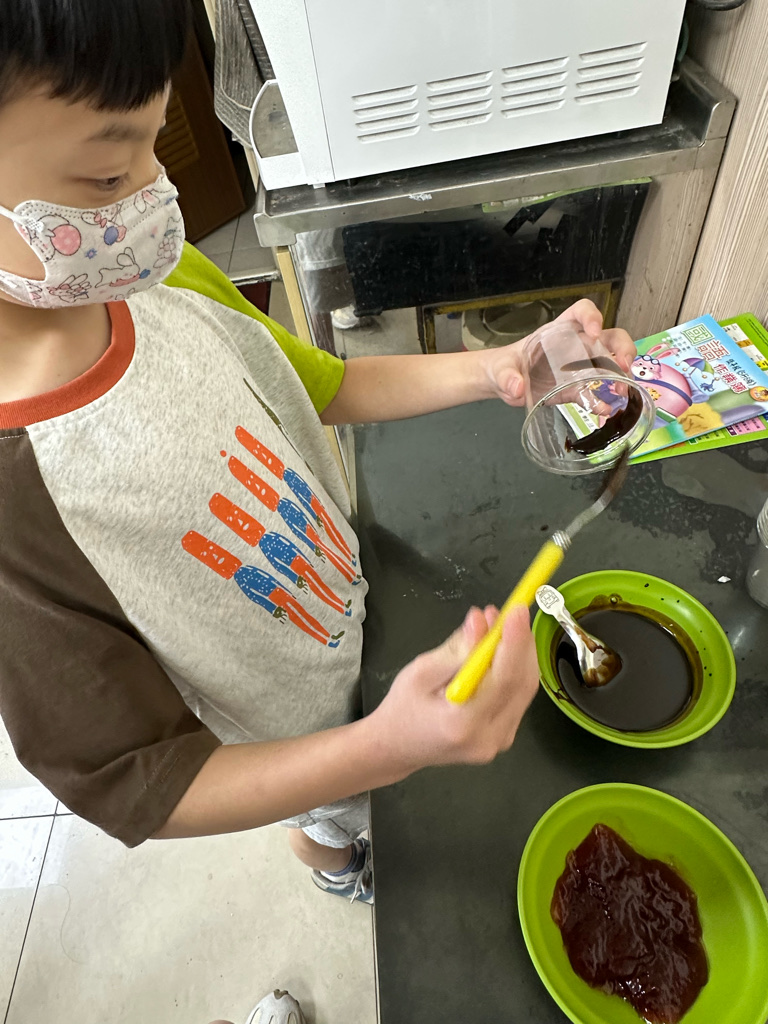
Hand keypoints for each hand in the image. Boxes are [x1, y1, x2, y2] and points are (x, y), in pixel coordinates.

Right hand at [369, 605, 539, 772]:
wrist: (398, 748)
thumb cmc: (403, 707)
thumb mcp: (420, 671)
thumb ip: (456, 649)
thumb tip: (482, 620)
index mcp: (463, 723)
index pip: (503, 679)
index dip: (515, 642)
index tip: (517, 611)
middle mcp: (489, 737)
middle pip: (522, 683)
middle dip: (520, 642)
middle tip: (510, 612)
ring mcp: (500, 741)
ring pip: (524, 689)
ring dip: (519, 653)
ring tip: (502, 626)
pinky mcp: (504, 737)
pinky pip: (518, 697)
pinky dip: (514, 670)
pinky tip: (501, 651)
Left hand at [479, 298, 636, 406]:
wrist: (503, 385)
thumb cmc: (505, 366)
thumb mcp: (501, 368)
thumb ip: (507, 376)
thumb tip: (516, 387)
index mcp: (558, 331)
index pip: (582, 311)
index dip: (592, 316)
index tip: (595, 331)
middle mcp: (575, 346)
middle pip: (609, 336)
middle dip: (622, 347)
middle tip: (624, 365)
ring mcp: (579, 368)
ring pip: (610, 362)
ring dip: (621, 374)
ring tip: (622, 389)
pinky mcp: (574, 390)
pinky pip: (593, 394)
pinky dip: (601, 402)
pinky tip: (604, 409)